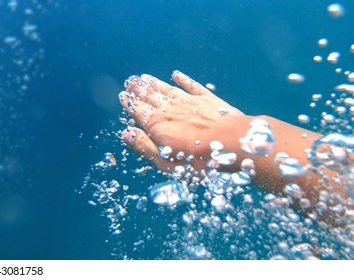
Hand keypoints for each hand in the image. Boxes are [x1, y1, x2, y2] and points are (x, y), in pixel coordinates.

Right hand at [119, 71, 243, 170]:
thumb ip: (144, 146)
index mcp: (156, 125)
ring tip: (144, 77)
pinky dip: (183, 80)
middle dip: (138, 89)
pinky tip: (176, 75)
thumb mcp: (164, 161)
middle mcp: (169, 109)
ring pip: (167, 89)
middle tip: (129, 81)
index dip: (129, 103)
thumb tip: (126, 133)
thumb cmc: (196, 159)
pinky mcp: (208, 100)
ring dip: (154, 83)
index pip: (138, 110)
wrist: (231, 144)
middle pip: (150, 96)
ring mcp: (189, 102)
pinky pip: (192, 86)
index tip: (122, 95)